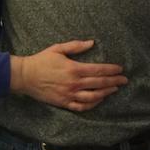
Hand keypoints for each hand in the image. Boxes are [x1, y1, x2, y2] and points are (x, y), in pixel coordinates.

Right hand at [10, 40, 127, 111]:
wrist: (25, 76)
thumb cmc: (41, 60)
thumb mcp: (58, 48)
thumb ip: (76, 46)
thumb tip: (91, 42)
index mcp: (73, 69)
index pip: (98, 70)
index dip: (111, 70)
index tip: (120, 69)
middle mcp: (74, 83)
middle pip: (99, 83)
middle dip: (114, 81)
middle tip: (124, 80)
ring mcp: (69, 95)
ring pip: (93, 97)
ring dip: (106, 93)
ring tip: (114, 90)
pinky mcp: (64, 103)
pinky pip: (82, 107)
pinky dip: (93, 104)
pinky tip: (98, 100)